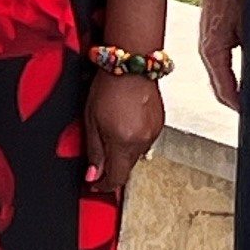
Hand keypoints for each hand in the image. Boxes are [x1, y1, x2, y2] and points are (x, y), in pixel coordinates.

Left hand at [81, 70, 164, 199]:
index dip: (103, 185)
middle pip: (126, 168)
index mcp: (123, 142)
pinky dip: (133, 140)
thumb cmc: (108, 86)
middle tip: (98, 159)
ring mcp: (153, 133)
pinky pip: (144, 141)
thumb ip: (94, 151)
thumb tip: (93, 176)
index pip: (116, 178)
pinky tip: (125, 124)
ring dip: (122, 152)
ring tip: (111, 132)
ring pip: (135, 155)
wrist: (131, 64)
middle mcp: (141, 141)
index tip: (94, 183)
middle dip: (111, 168)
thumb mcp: (91, 120)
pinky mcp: (159, 125)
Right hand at [198, 0, 249, 109]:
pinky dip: (235, 78)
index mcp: (213, 50)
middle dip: (240, 103)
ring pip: (222, 78)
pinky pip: (222, 65)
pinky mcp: (215, 35)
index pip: (225, 92)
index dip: (242, 107)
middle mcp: (207, 49)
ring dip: (237, 91)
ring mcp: (209, 42)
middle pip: (222, 90)